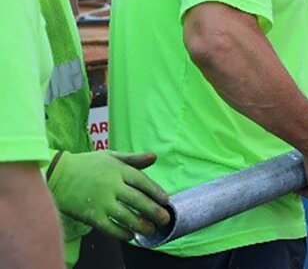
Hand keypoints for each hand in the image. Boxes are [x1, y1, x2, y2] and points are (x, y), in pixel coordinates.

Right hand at [47, 151, 170, 239]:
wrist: (56, 174)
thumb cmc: (86, 164)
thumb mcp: (110, 156)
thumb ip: (133, 159)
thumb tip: (154, 157)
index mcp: (118, 169)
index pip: (142, 182)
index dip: (156, 192)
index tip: (166, 200)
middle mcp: (111, 185)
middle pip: (138, 200)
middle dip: (154, 211)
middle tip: (165, 219)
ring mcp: (100, 201)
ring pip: (126, 216)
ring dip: (141, 225)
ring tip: (151, 230)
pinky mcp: (90, 214)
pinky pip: (109, 227)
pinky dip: (121, 232)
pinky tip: (130, 235)